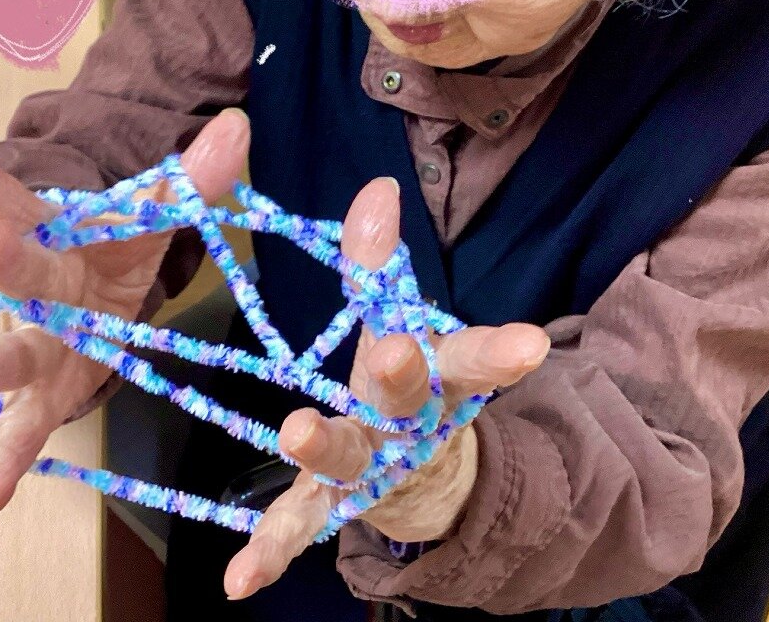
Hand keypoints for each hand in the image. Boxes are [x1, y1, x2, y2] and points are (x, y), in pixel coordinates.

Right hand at [0, 109, 249, 517]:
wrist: (96, 288)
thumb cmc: (114, 244)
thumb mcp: (154, 213)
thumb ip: (191, 179)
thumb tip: (237, 127)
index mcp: (57, 233)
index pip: (26, 203)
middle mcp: (37, 287)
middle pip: (19, 273)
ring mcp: (36, 345)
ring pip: (9, 357)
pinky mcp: (47, 394)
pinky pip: (26, 429)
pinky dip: (3, 462)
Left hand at [223, 177, 550, 599]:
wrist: (426, 478)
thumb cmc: (412, 384)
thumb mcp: (404, 320)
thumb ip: (383, 261)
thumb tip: (378, 186)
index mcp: (434, 373)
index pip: (471, 354)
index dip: (499, 350)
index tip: (531, 345)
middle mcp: (407, 423)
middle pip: (408, 398)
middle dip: (403, 376)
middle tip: (397, 352)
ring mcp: (369, 468)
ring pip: (348, 457)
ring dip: (325, 443)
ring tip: (296, 430)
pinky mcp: (330, 502)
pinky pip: (297, 524)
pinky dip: (269, 550)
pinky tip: (237, 581)